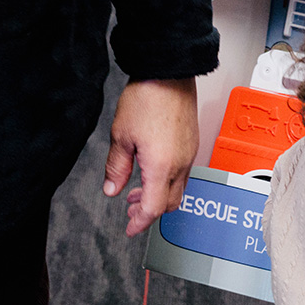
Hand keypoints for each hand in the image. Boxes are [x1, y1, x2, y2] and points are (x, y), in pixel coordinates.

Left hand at [103, 78, 199, 236]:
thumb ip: (117, 167)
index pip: (154, 208)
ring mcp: (190, 154)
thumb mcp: (121, 136)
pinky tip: (152, 170)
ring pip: (178, 188)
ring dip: (159, 195)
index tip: (130, 229)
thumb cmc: (147, 99)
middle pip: (170, 202)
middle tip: (131, 211)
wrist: (169, 75)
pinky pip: (183, 172)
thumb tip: (112, 189)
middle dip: (150, 211)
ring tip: (138, 190)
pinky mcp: (192, 144)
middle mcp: (181, 164)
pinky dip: (167, 180)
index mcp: (162, 166)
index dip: (140, 222)